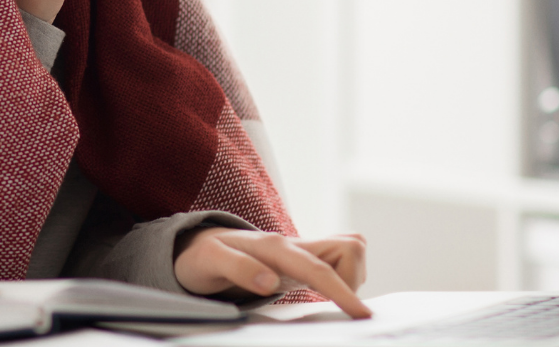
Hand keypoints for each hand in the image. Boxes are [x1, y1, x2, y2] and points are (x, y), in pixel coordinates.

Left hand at [174, 227, 369, 318]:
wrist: (197, 246)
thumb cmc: (203, 256)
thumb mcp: (210, 262)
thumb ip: (239, 268)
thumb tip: (270, 282)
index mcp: (275, 247)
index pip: (319, 268)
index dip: (343, 291)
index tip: (362, 314)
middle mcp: (293, 244)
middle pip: (350, 247)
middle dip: (353, 279)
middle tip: (329, 304)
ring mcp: (301, 251)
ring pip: (349, 253)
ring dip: (348, 278)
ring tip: (322, 297)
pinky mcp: (303, 260)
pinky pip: (339, 263)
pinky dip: (342, 278)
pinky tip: (322, 293)